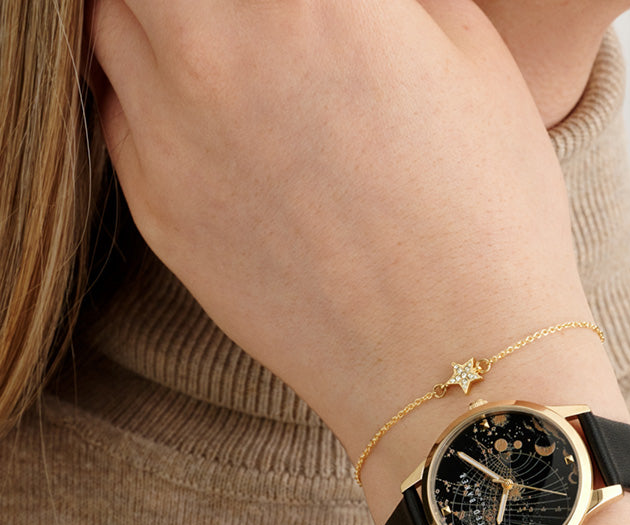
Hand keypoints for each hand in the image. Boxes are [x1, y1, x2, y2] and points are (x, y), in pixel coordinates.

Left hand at [87, 0, 589, 457]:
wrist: (457, 362)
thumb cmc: (492, 219)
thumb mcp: (475, 59)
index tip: (307, 7)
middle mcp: (218, 45)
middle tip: (249, 21)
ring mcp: (173, 133)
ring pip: (114, 25)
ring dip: (163, 23)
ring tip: (230, 58)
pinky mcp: (159, 212)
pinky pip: (121, 118)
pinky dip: (155, 103)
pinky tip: (220, 130)